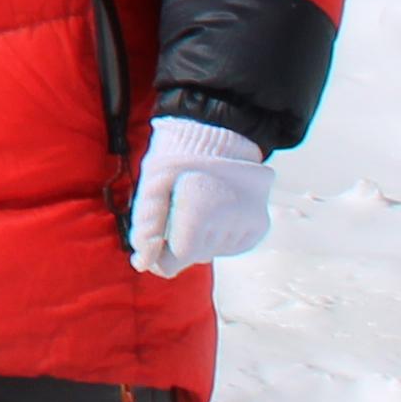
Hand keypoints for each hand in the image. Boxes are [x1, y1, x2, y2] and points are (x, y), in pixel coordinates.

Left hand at [123, 114, 275, 275]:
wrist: (221, 137)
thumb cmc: (178, 161)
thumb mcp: (152, 186)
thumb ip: (145, 229)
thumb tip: (141, 264)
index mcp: (198, 211)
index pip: (176, 260)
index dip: (161, 255)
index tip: (157, 240)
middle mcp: (228, 222)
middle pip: (194, 257)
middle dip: (180, 243)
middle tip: (178, 212)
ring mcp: (247, 225)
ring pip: (212, 252)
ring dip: (200, 238)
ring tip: (199, 206)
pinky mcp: (259, 227)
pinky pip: (230, 247)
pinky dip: (218, 236)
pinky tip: (216, 212)